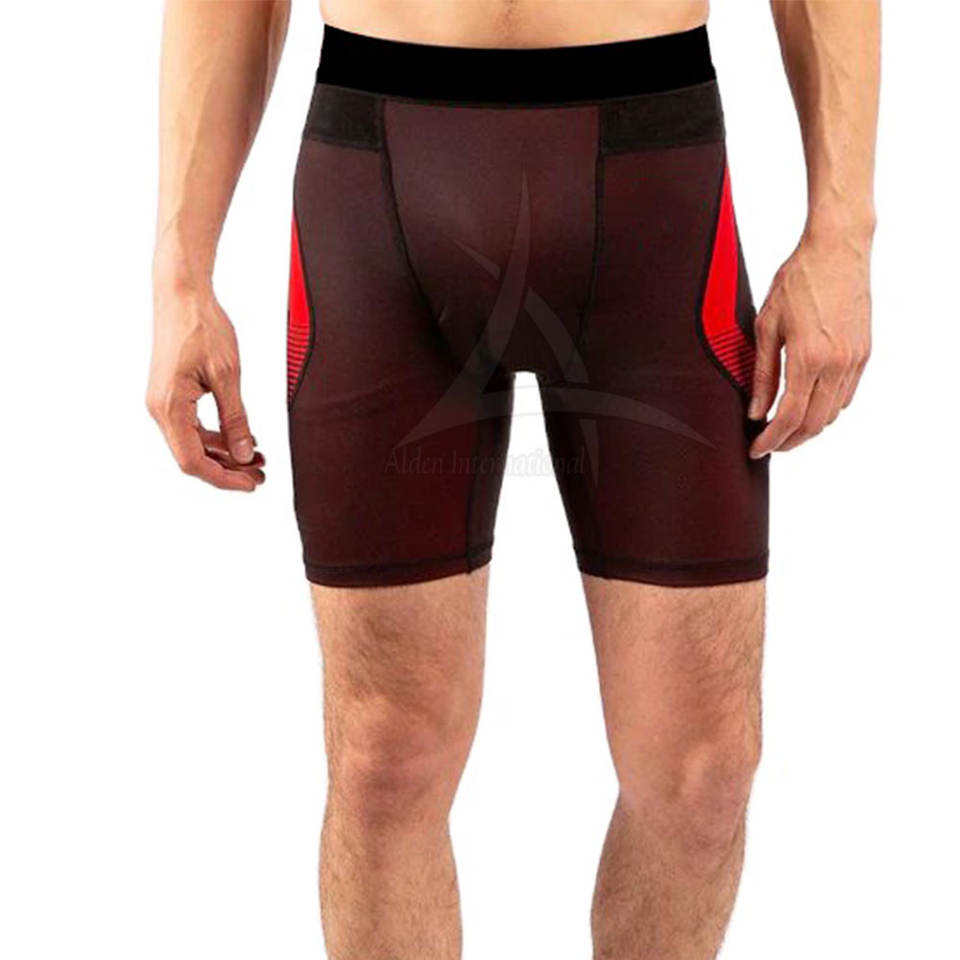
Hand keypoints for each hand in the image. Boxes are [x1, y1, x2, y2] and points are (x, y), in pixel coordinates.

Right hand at [147, 284, 264, 490]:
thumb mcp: (227, 376)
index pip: (192, 462)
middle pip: (192, 457)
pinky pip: (192, 427)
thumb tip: (243, 454)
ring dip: (224, 454)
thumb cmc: (202, 327)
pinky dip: (217, 436)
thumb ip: (236, 419)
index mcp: (169, 408)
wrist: (182, 294)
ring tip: (257, 458)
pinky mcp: (171, 394)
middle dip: (228, 469)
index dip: (223, 479)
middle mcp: (160, 410)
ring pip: (193, 443)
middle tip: (260, 474)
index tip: (251, 484)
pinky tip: (242, 438)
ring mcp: (164, 402)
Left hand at [748, 231, 871, 457]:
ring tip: (784, 429)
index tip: (756, 449)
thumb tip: (756, 411)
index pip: (790, 417)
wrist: (837, 250)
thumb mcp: (766, 326)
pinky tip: (808, 406)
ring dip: (808, 428)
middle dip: (789, 441)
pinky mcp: (864, 353)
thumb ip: (761, 374)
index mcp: (808, 358)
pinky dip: (826, 409)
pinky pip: (846, 395)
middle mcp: (837, 364)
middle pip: (814, 424)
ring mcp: (855, 360)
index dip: (771, 439)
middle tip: (768, 445)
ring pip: (832, 413)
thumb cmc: (797, 281)